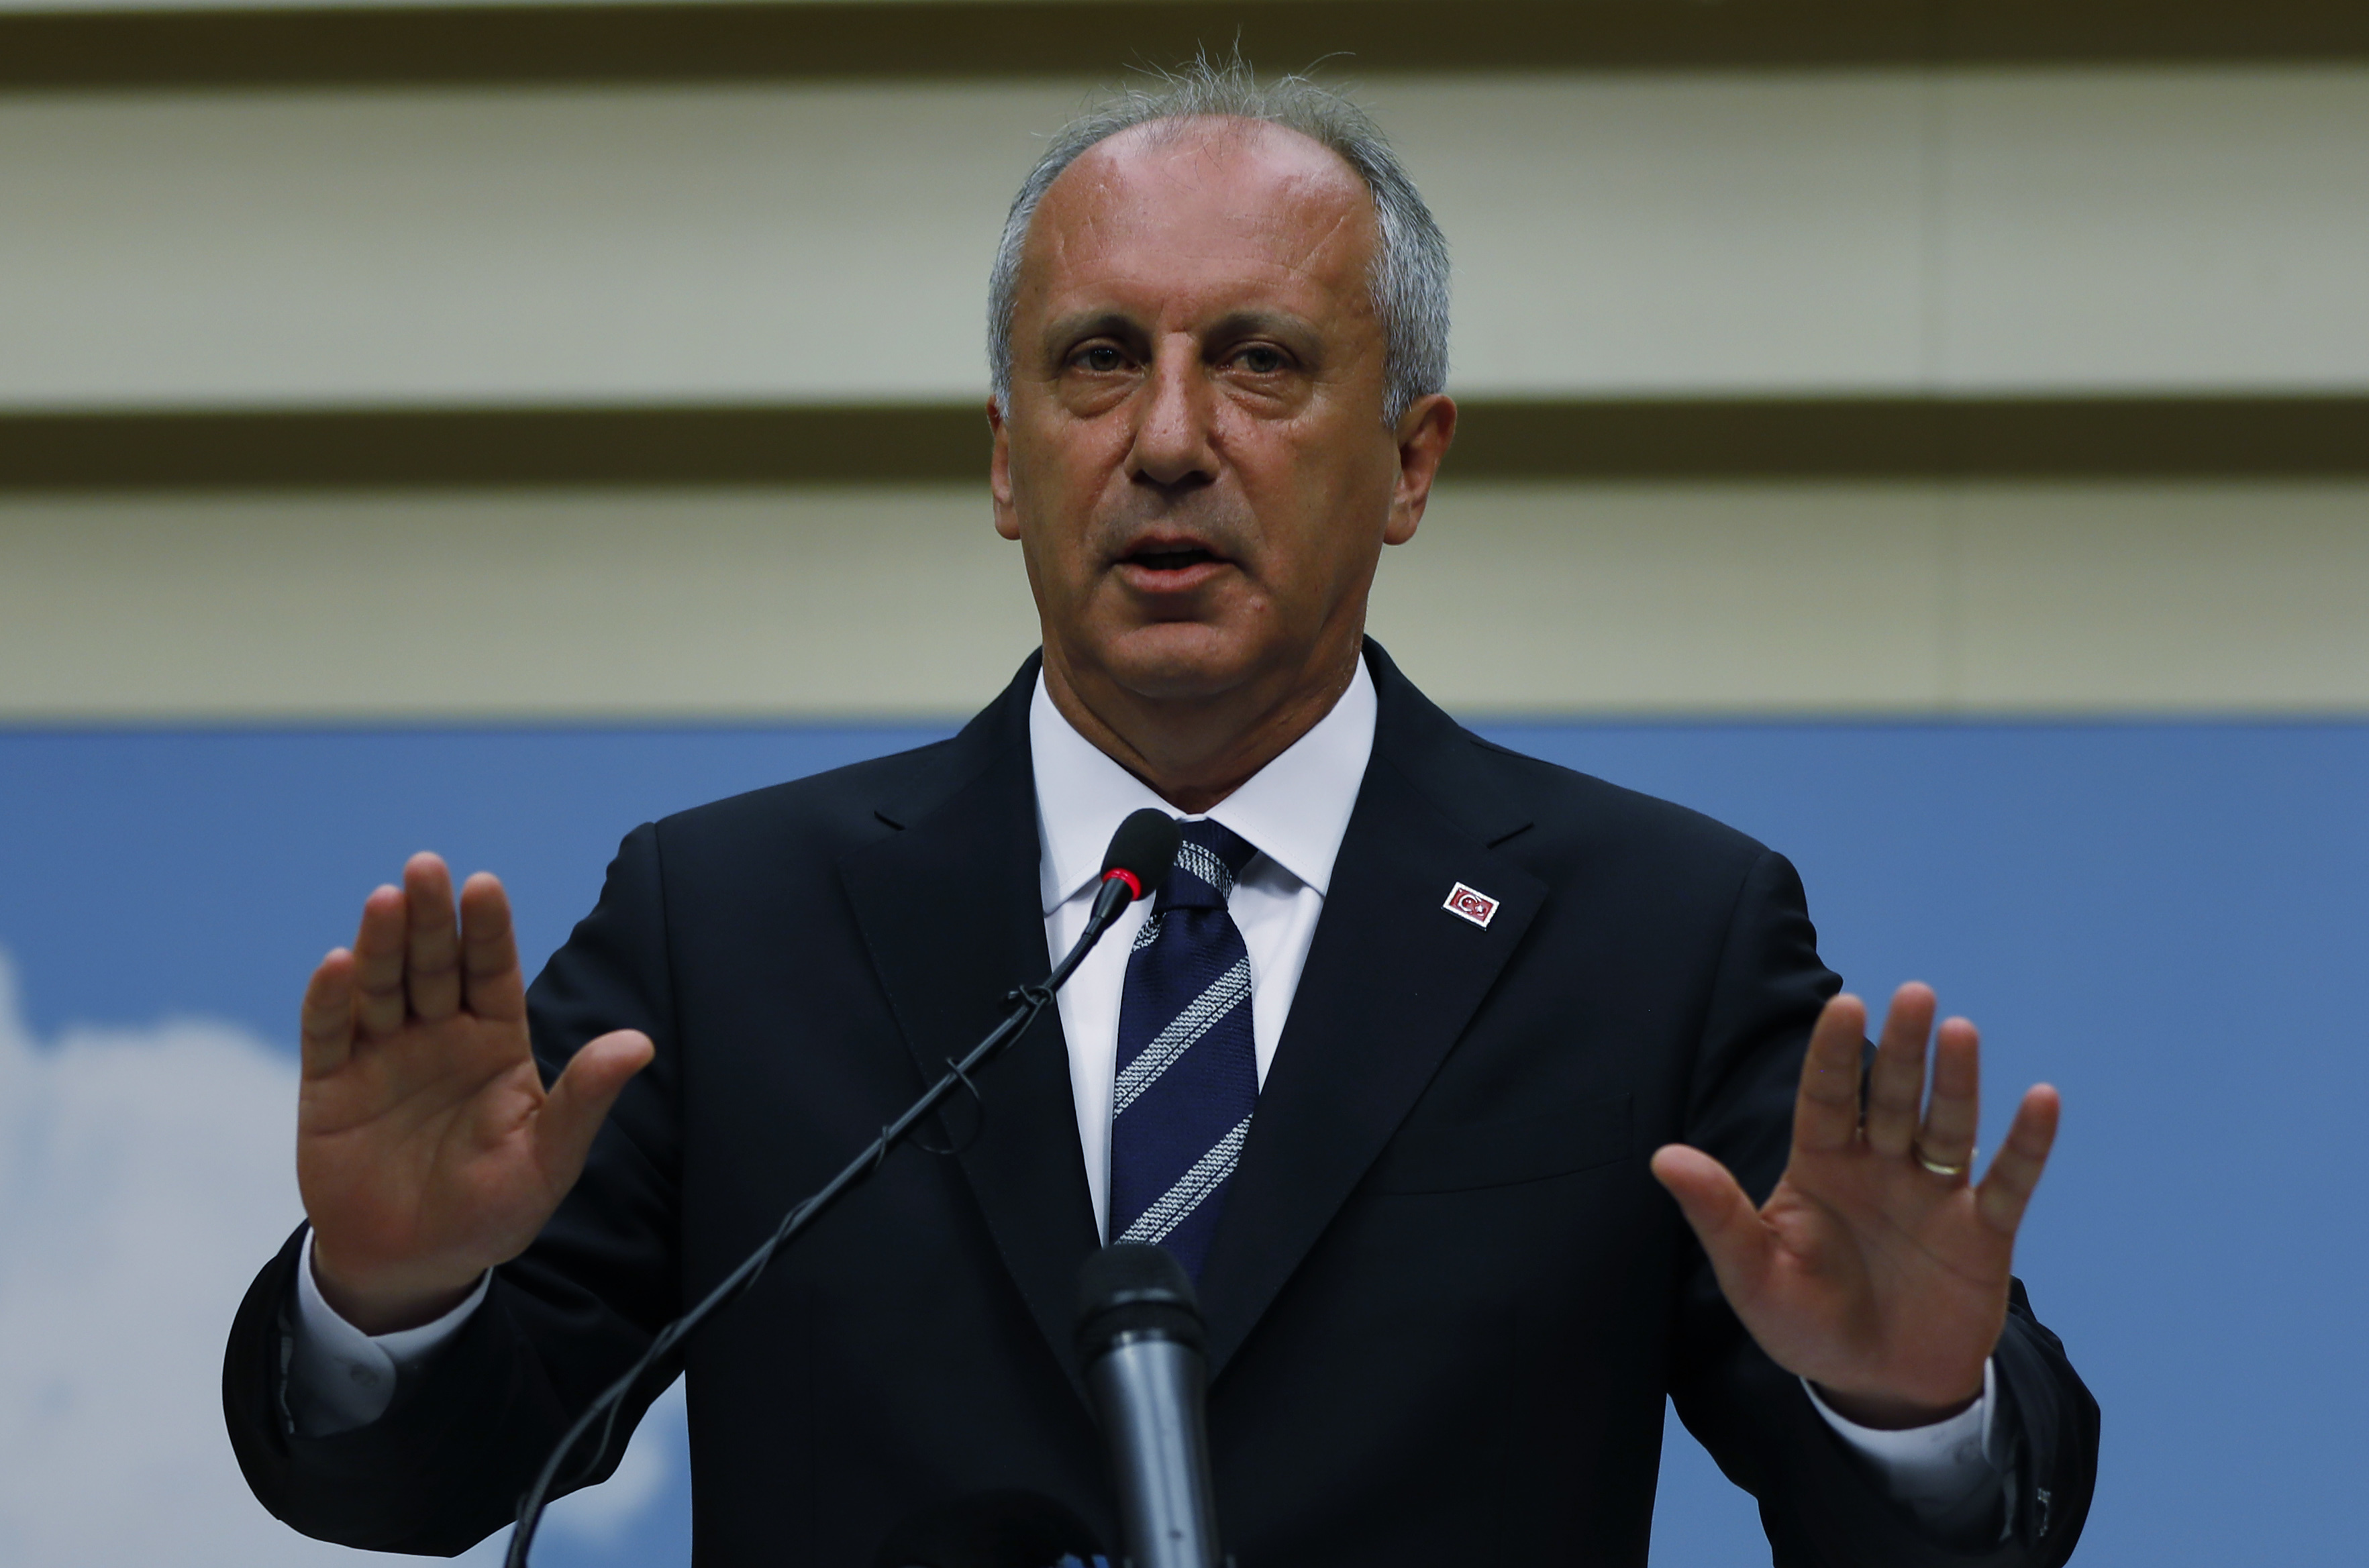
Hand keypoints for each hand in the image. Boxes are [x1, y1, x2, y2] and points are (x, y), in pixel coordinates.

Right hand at [296, 852, 651, 1333]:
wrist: (415, 1265)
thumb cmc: (492, 1210)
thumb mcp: (547, 1159)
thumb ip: (584, 1100)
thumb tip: (640, 1043)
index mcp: (494, 1041)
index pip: (493, 972)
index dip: (487, 930)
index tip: (484, 885)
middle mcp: (437, 1034)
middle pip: (434, 965)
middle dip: (431, 918)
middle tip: (426, 867)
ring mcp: (381, 1054)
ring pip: (381, 986)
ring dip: (381, 943)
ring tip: (386, 901)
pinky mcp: (329, 1085)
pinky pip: (327, 1034)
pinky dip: (330, 1000)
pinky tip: (338, 963)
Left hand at [1650, 983, 2059, 1427]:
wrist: (1876, 1385)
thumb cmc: (1804, 1323)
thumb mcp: (1752, 1275)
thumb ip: (1717, 1215)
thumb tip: (1663, 1157)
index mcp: (1822, 1166)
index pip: (1827, 1097)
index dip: (1834, 1053)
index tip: (1845, 1004)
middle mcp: (1881, 1166)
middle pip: (1893, 1098)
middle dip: (1902, 1049)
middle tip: (1913, 994)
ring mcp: (1935, 1195)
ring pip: (1948, 1126)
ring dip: (1958, 1082)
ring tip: (1960, 1031)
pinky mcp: (1983, 1233)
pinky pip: (2008, 1182)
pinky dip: (2027, 1145)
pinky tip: (2042, 1098)